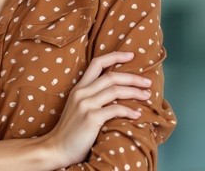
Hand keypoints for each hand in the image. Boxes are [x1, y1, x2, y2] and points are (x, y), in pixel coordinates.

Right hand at [43, 51, 151, 167]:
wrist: (57, 149)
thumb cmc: (71, 131)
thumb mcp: (79, 107)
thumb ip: (92, 97)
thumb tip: (117, 91)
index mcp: (79, 88)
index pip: (97, 63)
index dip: (115, 56)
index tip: (131, 55)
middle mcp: (82, 93)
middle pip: (112, 76)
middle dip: (133, 77)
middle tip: (148, 82)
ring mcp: (85, 105)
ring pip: (116, 90)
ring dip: (135, 92)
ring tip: (147, 96)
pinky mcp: (90, 118)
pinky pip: (115, 109)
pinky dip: (129, 111)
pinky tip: (137, 114)